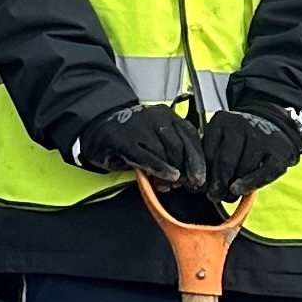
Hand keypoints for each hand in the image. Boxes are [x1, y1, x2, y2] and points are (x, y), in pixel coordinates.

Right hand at [77, 102, 205, 188]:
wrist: (100, 129)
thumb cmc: (134, 138)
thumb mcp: (158, 139)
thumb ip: (175, 152)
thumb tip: (192, 177)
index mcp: (168, 116)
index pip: (191, 137)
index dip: (198, 160)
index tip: (202, 179)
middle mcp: (155, 117)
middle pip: (179, 145)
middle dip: (187, 168)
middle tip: (189, 185)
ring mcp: (138, 126)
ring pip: (163, 151)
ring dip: (171, 171)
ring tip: (172, 185)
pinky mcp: (123, 139)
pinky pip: (145, 156)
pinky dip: (159, 168)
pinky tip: (167, 177)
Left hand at [202, 104, 301, 205]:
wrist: (272, 126)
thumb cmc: (239, 139)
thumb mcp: (221, 137)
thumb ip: (209, 156)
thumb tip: (196, 185)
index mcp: (222, 121)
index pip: (208, 152)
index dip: (202, 173)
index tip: (198, 187)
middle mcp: (242, 125)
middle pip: (225, 161)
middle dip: (217, 183)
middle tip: (213, 196)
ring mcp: (262, 138)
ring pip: (243, 168)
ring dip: (233, 187)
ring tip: (227, 196)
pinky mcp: (279, 153)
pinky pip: (264, 173)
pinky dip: (250, 184)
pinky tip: (240, 191)